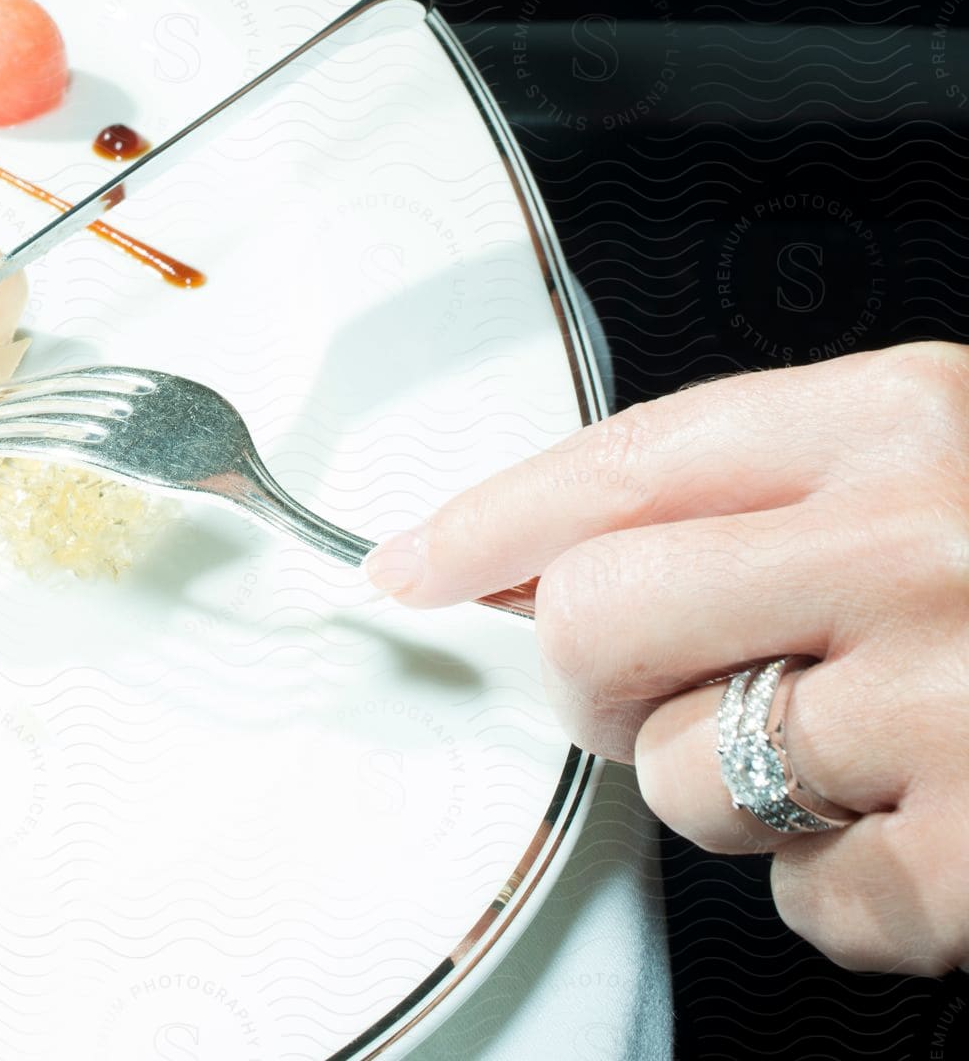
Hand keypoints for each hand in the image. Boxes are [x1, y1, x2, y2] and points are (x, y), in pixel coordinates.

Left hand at [361, 343, 968, 974]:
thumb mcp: (936, 459)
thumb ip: (751, 491)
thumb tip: (527, 554)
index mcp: (900, 420)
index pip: (619, 458)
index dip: (486, 519)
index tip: (410, 566)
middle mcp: (918, 547)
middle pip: (596, 618)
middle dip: (589, 671)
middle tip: (642, 683)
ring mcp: (959, 705)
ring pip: (679, 772)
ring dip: (734, 784)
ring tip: (862, 747)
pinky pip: (810, 904)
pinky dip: (847, 893)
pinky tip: (932, 829)